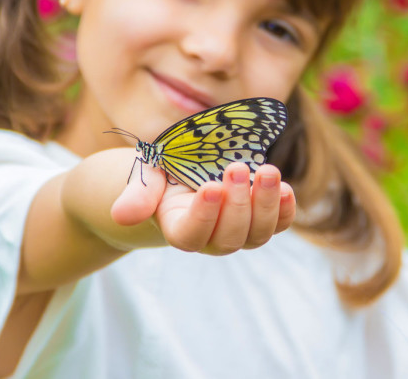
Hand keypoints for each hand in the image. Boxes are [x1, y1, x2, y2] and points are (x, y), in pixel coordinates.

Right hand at [110, 162, 295, 253]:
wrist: (185, 173)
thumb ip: (138, 194)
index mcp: (178, 228)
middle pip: (229, 237)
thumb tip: (122, 215)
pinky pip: (278, 224)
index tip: (210, 187)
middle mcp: (211, 237)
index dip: (203, 216)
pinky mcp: (261, 220)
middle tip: (236, 168)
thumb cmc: (162, 174)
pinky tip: (285, 188)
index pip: (191, 235)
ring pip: (257, 234)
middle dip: (237, 204)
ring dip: (266, 204)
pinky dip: (285, 210)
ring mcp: (239, 232)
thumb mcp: (146, 175)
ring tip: (268, 171)